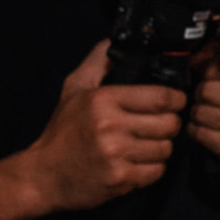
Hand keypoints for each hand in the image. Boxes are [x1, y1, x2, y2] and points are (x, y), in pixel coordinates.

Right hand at [21, 41, 184, 209]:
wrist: (43, 176)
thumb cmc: (63, 131)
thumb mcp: (74, 89)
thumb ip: (97, 62)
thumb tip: (114, 40)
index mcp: (103, 99)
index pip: (162, 97)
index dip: (176, 99)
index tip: (175, 102)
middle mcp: (110, 125)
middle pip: (170, 123)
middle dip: (170, 125)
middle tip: (157, 126)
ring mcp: (116, 154)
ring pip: (166, 148)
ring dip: (160, 148)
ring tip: (143, 145)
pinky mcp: (120, 179)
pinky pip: (157, 171)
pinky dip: (151, 169)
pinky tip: (136, 163)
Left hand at [189, 54, 219, 172]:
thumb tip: (196, 54)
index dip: (210, 68)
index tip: (211, 74)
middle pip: (206, 89)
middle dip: (201, 92)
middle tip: (209, 97)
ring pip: (199, 111)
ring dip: (198, 112)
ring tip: (210, 114)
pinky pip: (198, 132)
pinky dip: (197, 129)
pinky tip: (210, 128)